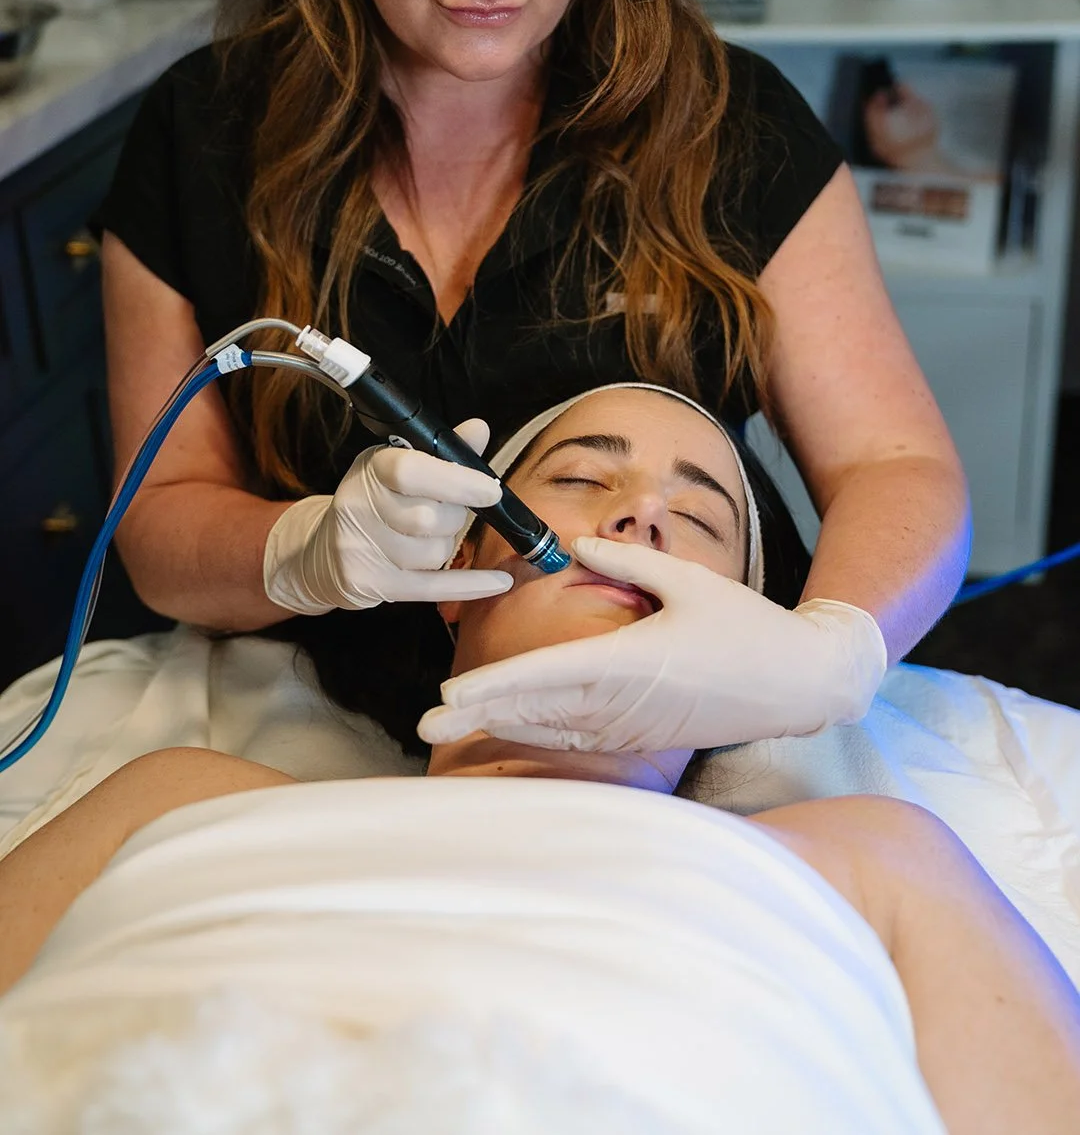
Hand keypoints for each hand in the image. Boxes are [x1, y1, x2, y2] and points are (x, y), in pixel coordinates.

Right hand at [264, 417, 513, 614]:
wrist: (323, 551)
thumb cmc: (374, 501)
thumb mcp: (400, 465)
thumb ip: (442, 450)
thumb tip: (479, 429)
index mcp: (371, 468)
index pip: (411, 472)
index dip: (457, 481)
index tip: (491, 490)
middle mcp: (359, 506)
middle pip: (430, 518)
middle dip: (454, 517)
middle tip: (449, 514)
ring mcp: (361, 549)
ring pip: (434, 553)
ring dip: (446, 546)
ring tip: (430, 537)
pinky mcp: (371, 584)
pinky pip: (433, 587)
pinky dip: (471, 584)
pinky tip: (500, 582)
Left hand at [417, 535, 886, 751]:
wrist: (800, 683)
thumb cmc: (746, 626)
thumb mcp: (689, 580)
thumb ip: (627, 561)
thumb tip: (578, 545)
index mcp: (633, 660)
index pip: (546, 675)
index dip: (493, 685)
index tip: (448, 694)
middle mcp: (626, 702)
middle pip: (538, 709)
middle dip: (479, 716)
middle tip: (423, 724)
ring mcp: (636, 726)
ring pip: (555, 728)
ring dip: (505, 724)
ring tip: (454, 724)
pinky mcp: (647, 736)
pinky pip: (583, 736)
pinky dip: (543, 731)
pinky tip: (514, 725)